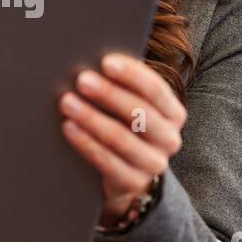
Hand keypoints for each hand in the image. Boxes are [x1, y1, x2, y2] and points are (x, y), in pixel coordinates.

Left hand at [59, 53, 186, 227]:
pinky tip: (69, 127)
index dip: (132, 74)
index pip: (156, 89)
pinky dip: (86, 142)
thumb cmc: (125, 127)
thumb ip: (121, 86)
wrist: (127, 175)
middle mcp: (169, 139)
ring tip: (67, 102)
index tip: (106, 62)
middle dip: (109, 94)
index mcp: (173, 113)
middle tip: (82, 79)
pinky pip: (107, 162)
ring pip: (121, 138)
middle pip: (139, 112)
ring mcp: (153, 164)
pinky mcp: (133, 182)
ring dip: (92, 117)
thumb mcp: (129, 107)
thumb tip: (91, 59)